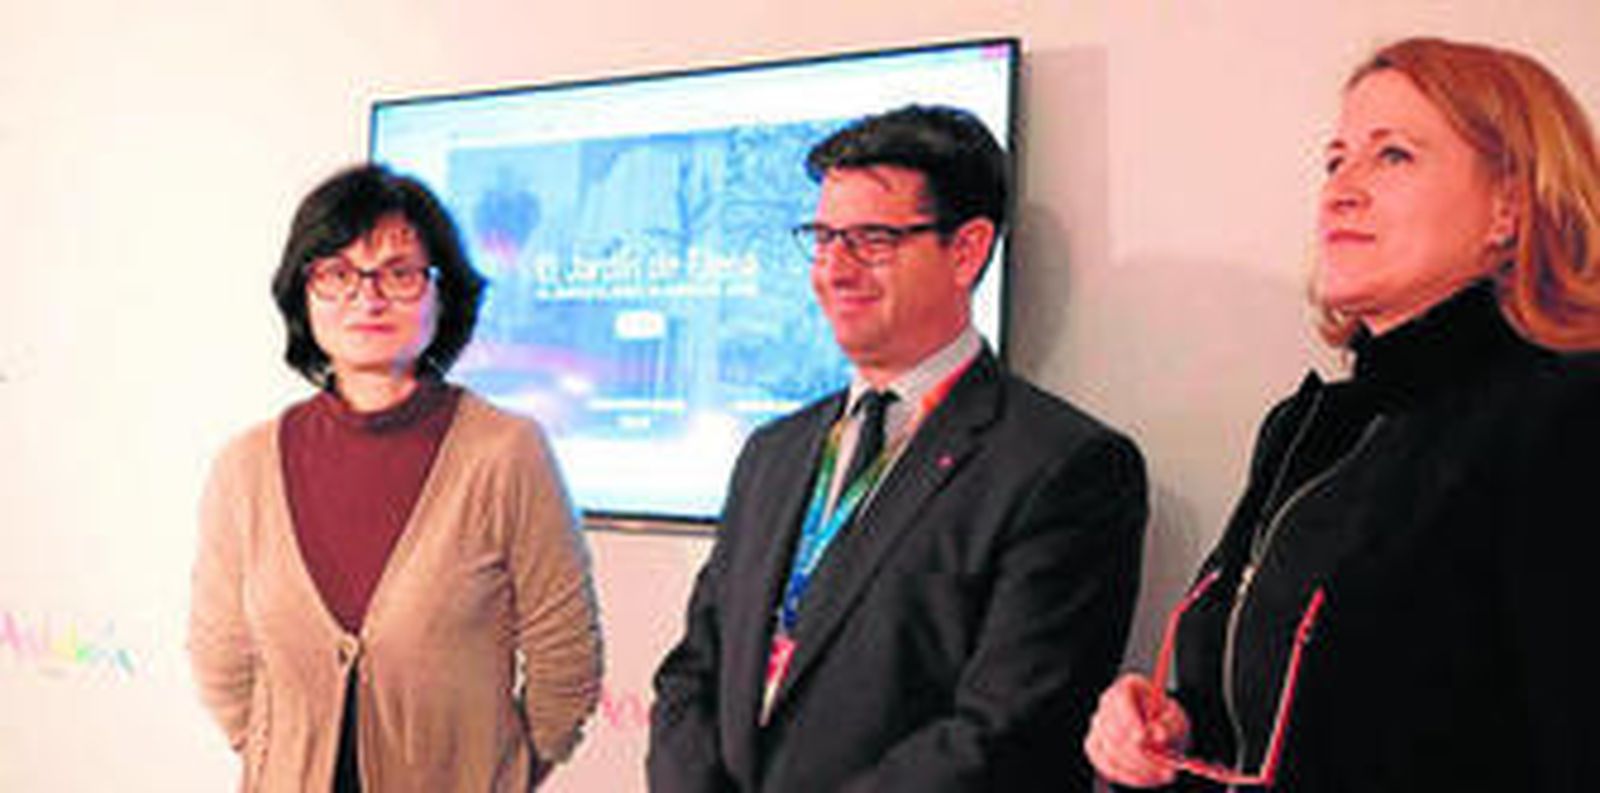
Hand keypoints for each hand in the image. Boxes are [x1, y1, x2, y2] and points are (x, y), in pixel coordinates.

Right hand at [1083, 673, 1190, 787]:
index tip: (1143, 738)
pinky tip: (1146, 777)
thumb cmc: (1166, 721)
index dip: (1129, 719)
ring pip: (1110, 752)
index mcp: (1127, 687)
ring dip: (1138, 769)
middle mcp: (1107, 703)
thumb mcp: (1176, 718)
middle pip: (1113, 730)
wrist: (1159, 733)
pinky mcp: (1094, 746)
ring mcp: (1097, 725)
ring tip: (1162, 774)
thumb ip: (1170, 723)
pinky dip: (1128, 776)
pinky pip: (1106, 765)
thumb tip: (1158, 734)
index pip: (1121, 700)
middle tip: (1164, 767)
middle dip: (1139, 753)